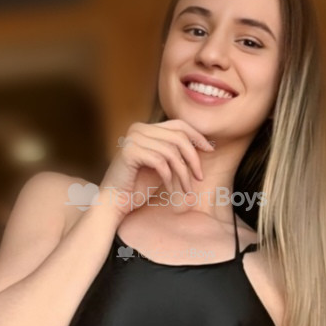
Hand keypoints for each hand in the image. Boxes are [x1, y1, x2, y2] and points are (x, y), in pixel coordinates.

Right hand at [99, 119, 214, 218]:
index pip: (179, 124)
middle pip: (178, 137)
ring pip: (171, 152)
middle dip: (193, 158)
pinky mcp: (129, 151)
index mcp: (146, 127)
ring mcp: (132, 138)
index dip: (197, 136)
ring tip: (186, 189)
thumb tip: (204, 144)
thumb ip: (177, 152)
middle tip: (199, 177)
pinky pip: (160, 162)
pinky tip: (169, 188)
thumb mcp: (164, 164)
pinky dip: (169, 177)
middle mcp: (138, 128)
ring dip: (183, 174)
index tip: (210, 150)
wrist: (115, 201)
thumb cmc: (139, 185)